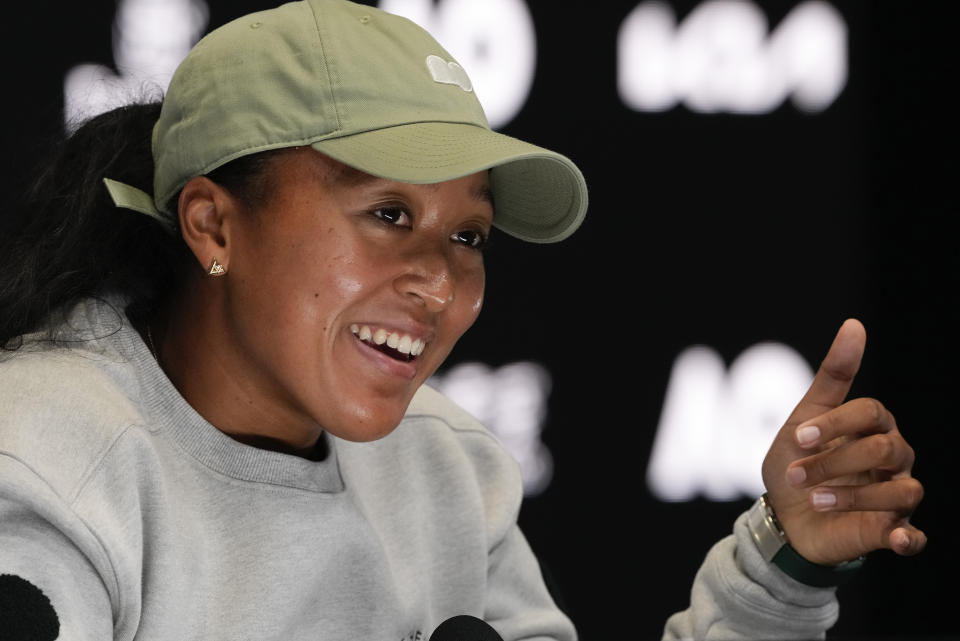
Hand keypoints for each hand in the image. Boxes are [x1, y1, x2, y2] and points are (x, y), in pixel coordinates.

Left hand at [761, 319, 925, 564]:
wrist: (783, 515)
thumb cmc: (797, 460)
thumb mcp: (804, 418)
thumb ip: (832, 376)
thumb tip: (854, 324)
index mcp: (872, 425)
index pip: (869, 413)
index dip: (834, 424)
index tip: (798, 438)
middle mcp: (893, 457)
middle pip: (884, 449)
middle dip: (835, 461)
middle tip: (797, 473)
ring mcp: (895, 495)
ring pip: (903, 490)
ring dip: (854, 496)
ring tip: (815, 499)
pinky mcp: (892, 531)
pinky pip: (915, 536)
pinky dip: (909, 539)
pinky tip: (896, 538)